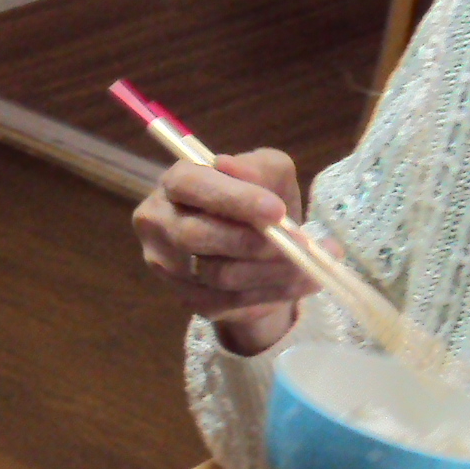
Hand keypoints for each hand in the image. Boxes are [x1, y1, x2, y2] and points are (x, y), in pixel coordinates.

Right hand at [133, 149, 318, 356]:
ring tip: (310, 264)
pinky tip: (299, 283)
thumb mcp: (269, 174)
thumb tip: (232, 166)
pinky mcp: (187, 298)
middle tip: (299, 243)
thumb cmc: (259, 201)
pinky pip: (229, 302)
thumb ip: (257, 168)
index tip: (277, 211)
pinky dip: (271, 294)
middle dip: (254, 241)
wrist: (258, 249)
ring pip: (218, 275)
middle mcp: (158, 222)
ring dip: (271, 272)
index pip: (191, 185)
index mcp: (176, 182)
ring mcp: (168, 265)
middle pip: (197, 236)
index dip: (232, 199)